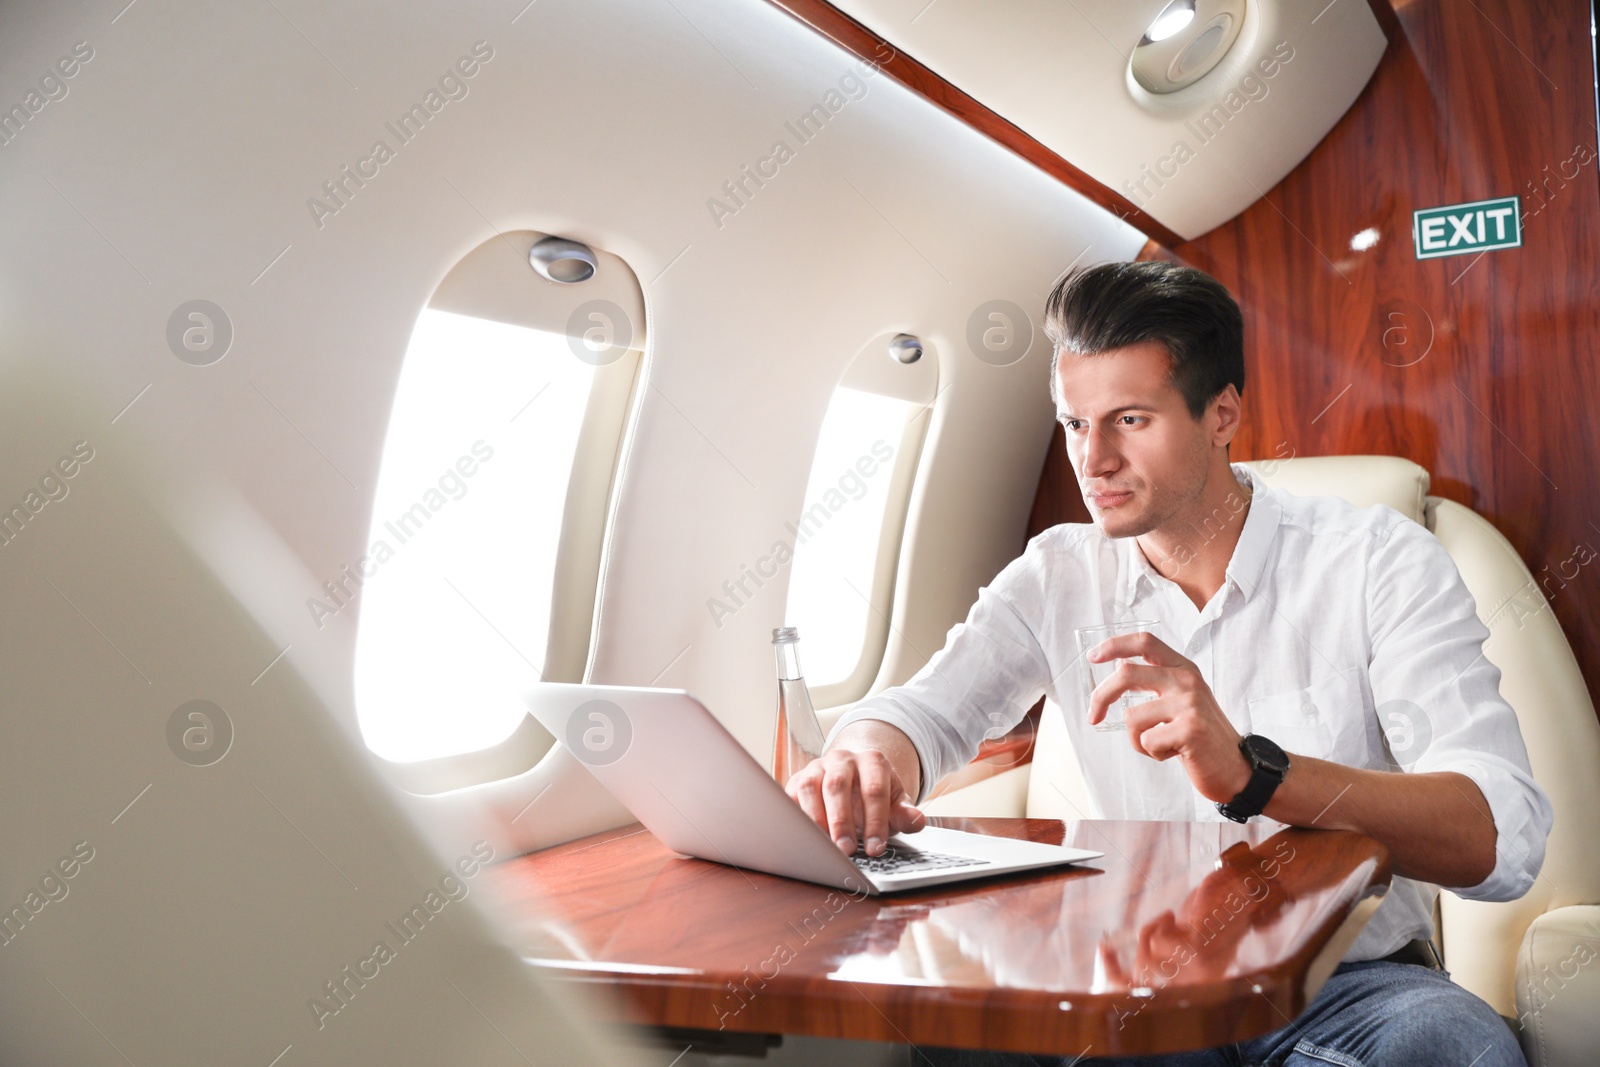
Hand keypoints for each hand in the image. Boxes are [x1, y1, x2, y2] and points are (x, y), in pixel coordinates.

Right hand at [786, 746, 925, 855]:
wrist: (854, 776)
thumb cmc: (875, 796)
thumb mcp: (895, 802)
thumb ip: (905, 813)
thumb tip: (917, 821)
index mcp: (871, 760)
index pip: (874, 789)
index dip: (876, 821)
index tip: (876, 848)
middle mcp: (842, 759)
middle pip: (838, 785)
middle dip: (842, 821)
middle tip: (846, 850)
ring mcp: (817, 767)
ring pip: (810, 786)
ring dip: (816, 818)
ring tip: (823, 846)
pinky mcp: (797, 780)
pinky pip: (790, 795)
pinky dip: (795, 816)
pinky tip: (803, 837)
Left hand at [1086, 631, 1249, 803]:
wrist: (1237, 770)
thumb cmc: (1201, 737)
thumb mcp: (1183, 700)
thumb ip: (1157, 683)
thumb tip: (1117, 670)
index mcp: (1184, 668)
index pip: (1145, 642)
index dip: (1115, 645)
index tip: (1093, 656)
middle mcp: (1187, 680)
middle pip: (1126, 673)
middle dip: (1100, 696)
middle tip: (1093, 716)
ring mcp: (1189, 704)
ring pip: (1131, 717)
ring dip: (1138, 739)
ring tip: (1163, 744)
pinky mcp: (1189, 730)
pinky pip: (1146, 740)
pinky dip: (1152, 753)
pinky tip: (1176, 753)